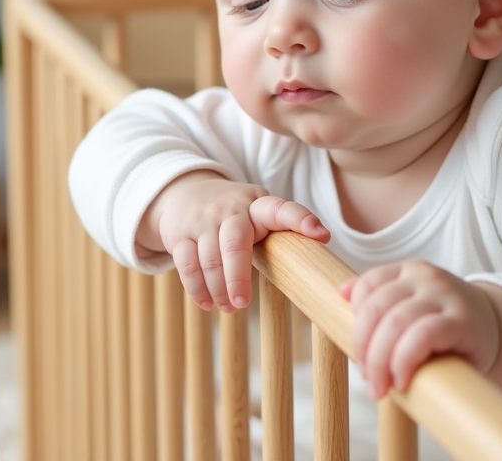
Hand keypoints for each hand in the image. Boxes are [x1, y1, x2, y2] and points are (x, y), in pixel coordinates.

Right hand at [141, 171, 329, 312]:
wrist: (187, 192)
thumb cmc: (235, 212)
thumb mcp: (258, 212)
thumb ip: (281, 230)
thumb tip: (315, 256)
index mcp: (258, 205)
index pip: (282, 209)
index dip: (302, 220)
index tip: (321, 235)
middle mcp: (230, 209)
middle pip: (234, 244)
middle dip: (238, 277)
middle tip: (243, 303)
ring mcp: (203, 220)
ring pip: (209, 259)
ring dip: (218, 290)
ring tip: (229, 308)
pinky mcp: (180, 234)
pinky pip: (186, 265)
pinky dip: (197, 289)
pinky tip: (206, 302)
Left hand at [339, 260, 499, 399]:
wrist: (494, 330)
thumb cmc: (443, 325)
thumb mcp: (411, 306)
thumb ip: (380, 300)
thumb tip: (342, 292)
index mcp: (409, 271)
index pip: (367, 286)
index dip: (356, 323)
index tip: (358, 353)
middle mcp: (426, 277)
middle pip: (376, 308)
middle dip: (364, 348)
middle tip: (369, 378)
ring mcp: (445, 295)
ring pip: (396, 323)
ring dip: (381, 361)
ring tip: (382, 386)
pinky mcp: (462, 321)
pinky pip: (423, 335)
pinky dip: (405, 360)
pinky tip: (403, 380)